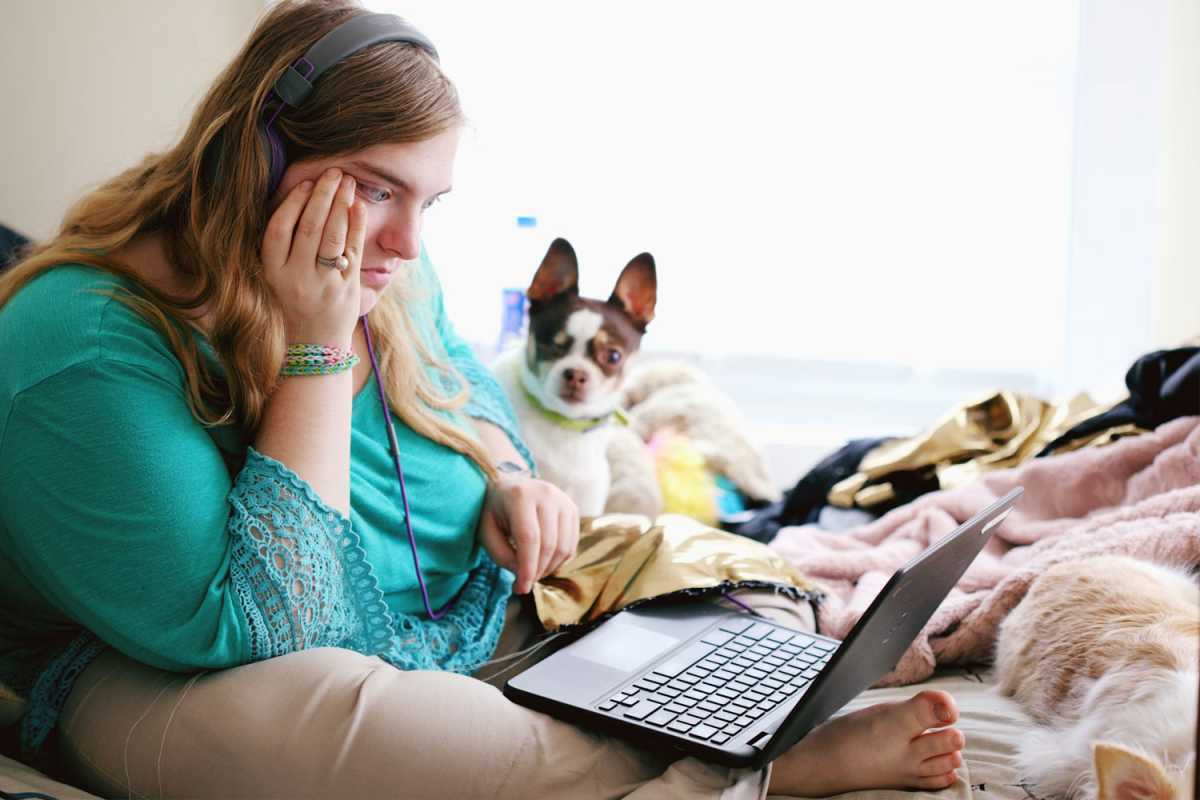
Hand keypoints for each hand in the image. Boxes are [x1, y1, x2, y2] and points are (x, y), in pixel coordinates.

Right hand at [260, 167, 365, 348]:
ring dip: (341, 206)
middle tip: (334, 172)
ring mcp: (322, 285)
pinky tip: (359, 207)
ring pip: (332, 237)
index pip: (278, 229)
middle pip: (308, 228)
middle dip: (322, 196)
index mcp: (273, 271)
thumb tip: (300, 199)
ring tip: (349, 182)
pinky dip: (357, 227)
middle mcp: (295, 278)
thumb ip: (284, 245)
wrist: (315, 345)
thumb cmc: (296, 302)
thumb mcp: (278, 276)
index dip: (292, 203)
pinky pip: (353, 252)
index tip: (306, 182)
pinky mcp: (346, 290)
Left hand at [477, 473, 580, 593]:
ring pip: (564, 547)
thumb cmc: (495, 511)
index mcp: (520, 495)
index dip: (527, 567)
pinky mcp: (572, 509)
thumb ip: (502, 555)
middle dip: (537, 571)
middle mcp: (546, 494)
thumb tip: (524, 575)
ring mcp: (563, 500)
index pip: (529, 538)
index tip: (521, 587)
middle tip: (524, 583)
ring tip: (532, 572)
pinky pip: (571, 544)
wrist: (509, 485)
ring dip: (549, 568)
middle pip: (548, 544)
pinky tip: (543, 562)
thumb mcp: (487, 531)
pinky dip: (559, 560)